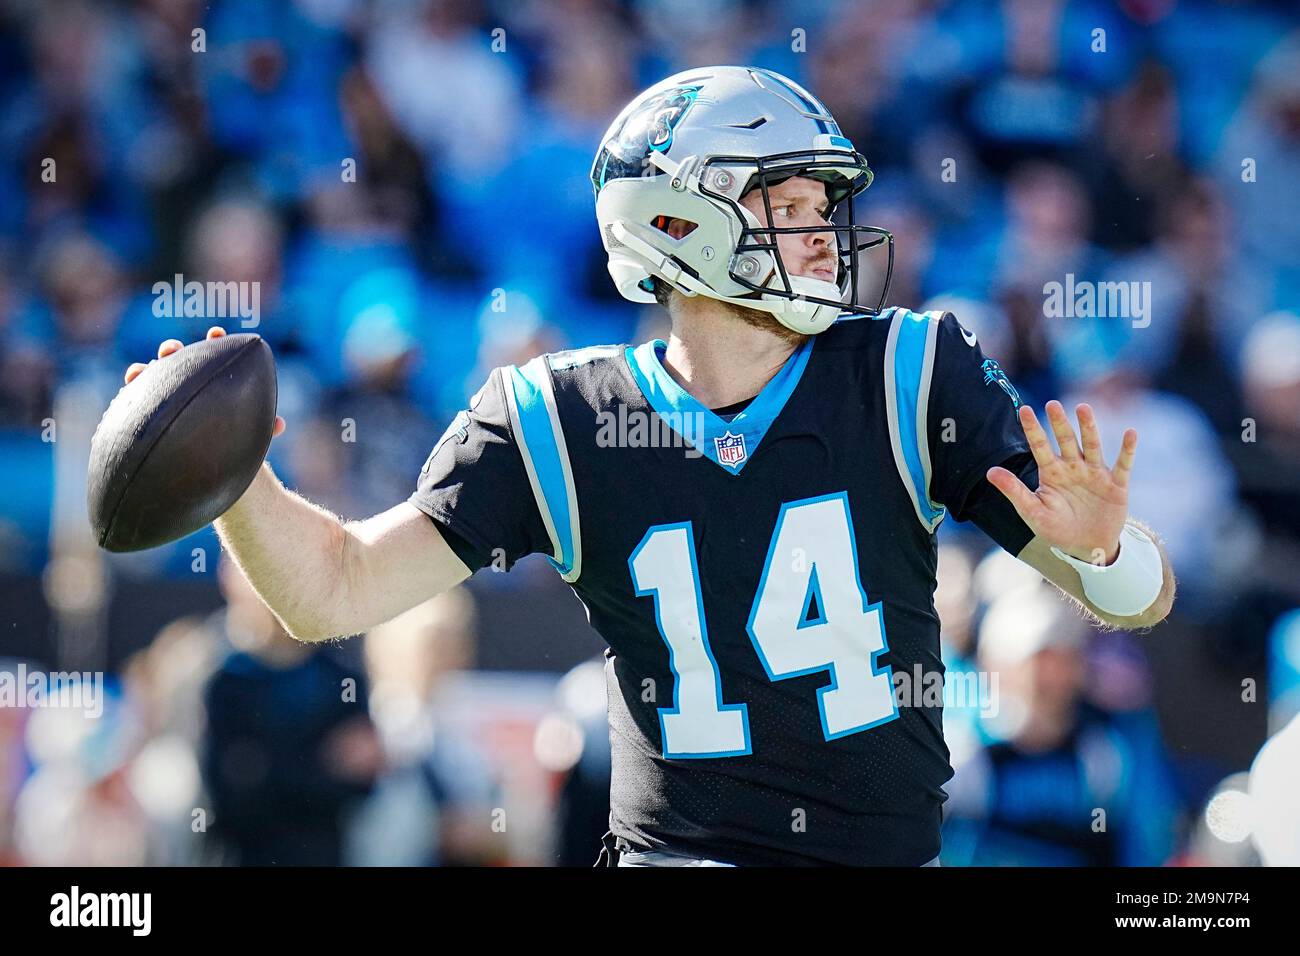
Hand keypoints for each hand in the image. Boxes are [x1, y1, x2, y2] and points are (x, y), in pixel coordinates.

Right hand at [125, 326, 285, 437]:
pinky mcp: (146, 412)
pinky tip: (127, 392)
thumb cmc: (231, 441)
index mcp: (212, 380)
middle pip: (177, 360)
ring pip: (151, 377)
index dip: (215, 341)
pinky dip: (132, 392)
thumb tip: (280, 425)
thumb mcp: (248, 434)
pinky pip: (134, 401)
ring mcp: (164, 396)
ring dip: (144, 371)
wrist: (208, 465)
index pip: (214, 354)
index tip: (217, 333)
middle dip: (172, 351)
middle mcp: (185, 383)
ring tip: (139, 373)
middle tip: (171, 350)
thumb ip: (262, 427)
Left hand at [986, 401, 1134, 564]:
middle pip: (1066, 441)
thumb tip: (989, 472)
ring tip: (1083, 408)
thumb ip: (1014, 491)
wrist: (1087, 548)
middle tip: (1052, 404)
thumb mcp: (1033, 512)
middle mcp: (1073, 468)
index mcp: (1052, 473)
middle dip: (1059, 423)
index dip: (1032, 429)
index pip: (1039, 446)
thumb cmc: (1056, 528)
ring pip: (1092, 446)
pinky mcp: (1116, 485)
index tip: (1024, 410)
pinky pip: (1123, 464)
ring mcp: (1095, 474)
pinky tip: (1131, 433)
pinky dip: (1127, 450)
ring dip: (1088, 428)